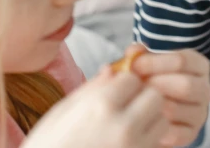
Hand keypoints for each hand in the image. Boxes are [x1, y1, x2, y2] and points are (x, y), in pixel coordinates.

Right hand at [22, 66, 168, 147]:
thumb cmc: (47, 146)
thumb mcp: (61, 112)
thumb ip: (91, 88)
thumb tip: (111, 69)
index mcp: (101, 106)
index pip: (133, 78)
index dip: (125, 82)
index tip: (116, 90)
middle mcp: (123, 127)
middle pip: (155, 97)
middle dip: (144, 97)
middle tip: (128, 106)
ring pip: (162, 122)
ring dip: (151, 120)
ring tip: (130, 127)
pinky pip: (156, 145)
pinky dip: (149, 141)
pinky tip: (128, 143)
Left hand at [128, 44, 209, 146]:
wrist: (151, 110)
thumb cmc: (150, 80)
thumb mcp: (146, 63)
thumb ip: (139, 55)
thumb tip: (133, 52)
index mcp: (199, 65)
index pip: (182, 60)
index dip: (155, 61)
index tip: (135, 65)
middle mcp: (204, 89)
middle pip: (186, 85)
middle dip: (156, 84)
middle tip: (137, 86)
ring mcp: (200, 113)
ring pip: (176, 109)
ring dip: (152, 105)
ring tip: (137, 101)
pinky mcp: (191, 134)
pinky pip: (174, 132)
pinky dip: (156, 126)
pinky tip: (145, 119)